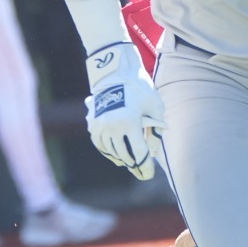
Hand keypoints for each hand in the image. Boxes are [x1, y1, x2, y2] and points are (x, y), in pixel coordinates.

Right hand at [83, 42, 165, 178]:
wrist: (116, 71)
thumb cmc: (140, 88)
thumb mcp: (155, 107)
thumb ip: (155, 132)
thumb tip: (151, 153)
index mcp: (129, 122)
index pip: (139, 154)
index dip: (145, 167)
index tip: (148, 175)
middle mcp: (112, 126)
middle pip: (125, 156)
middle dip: (135, 166)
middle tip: (141, 172)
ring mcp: (100, 126)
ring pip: (112, 152)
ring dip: (122, 159)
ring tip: (131, 162)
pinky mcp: (92, 123)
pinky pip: (100, 145)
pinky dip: (109, 151)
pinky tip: (118, 154)